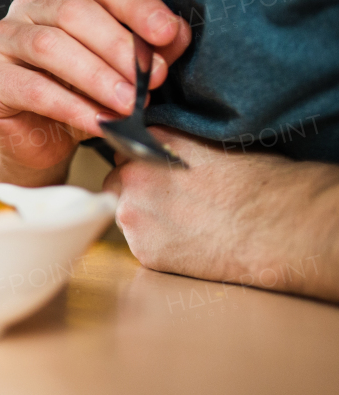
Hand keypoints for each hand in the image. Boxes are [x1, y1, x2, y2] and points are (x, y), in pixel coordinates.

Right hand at [0, 0, 190, 172]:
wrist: (36, 145)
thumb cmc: (82, 100)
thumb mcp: (122, 75)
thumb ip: (148, 52)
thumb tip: (177, 34)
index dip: (138, 6)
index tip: (168, 33)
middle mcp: (28, 8)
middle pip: (75, 12)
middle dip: (119, 45)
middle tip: (153, 80)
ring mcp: (1, 41)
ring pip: (49, 45)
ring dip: (96, 76)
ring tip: (128, 104)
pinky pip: (31, 88)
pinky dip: (70, 106)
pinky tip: (98, 123)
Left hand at [103, 128, 338, 301]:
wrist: (277, 226)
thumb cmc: (258, 182)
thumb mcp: (210, 143)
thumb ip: (171, 145)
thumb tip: (158, 149)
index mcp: (149, 143)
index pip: (125, 147)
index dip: (142, 161)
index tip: (158, 172)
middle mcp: (132, 176)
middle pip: (117, 181)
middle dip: (136, 190)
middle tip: (172, 201)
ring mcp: (134, 215)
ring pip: (125, 214)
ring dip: (144, 218)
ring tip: (185, 223)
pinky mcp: (143, 250)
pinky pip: (140, 245)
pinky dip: (157, 245)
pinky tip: (188, 243)